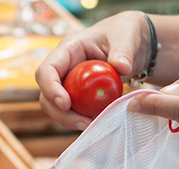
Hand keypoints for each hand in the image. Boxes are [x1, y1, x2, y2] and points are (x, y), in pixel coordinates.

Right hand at [35, 11, 149, 129]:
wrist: (132, 45)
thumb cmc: (124, 34)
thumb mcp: (127, 37)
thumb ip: (123, 52)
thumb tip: (122, 68)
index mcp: (68, 49)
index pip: (47, 70)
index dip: (50, 89)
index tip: (65, 104)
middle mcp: (63, 68)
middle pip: (46, 95)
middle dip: (60, 113)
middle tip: (84, 123)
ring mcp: (69, 83)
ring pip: (56, 107)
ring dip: (70, 120)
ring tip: (93, 124)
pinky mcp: (78, 95)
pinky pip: (73, 111)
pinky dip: (82, 119)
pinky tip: (99, 120)